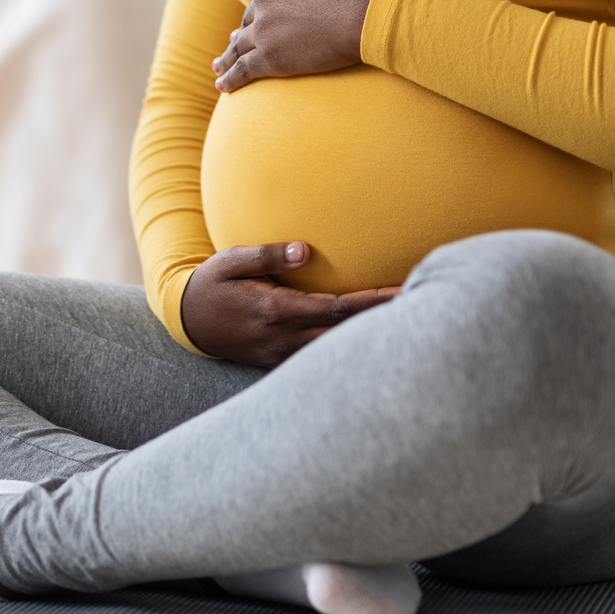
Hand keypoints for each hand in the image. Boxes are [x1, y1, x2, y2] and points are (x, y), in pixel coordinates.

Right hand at [180, 242, 399, 366]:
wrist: (189, 321)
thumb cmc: (212, 284)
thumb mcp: (231, 261)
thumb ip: (268, 255)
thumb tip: (305, 249)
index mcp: (274, 311)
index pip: (335, 309)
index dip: (371, 303)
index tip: (404, 293)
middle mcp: (282, 339)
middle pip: (345, 336)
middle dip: (383, 326)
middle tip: (426, 311)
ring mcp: (283, 356)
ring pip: (337, 354)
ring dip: (370, 342)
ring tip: (410, 328)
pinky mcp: (281, 363)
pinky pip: (322, 362)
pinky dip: (349, 354)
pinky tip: (373, 345)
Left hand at [213, 0, 385, 92]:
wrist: (365, 9)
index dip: (265, 5)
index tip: (264, 14)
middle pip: (250, 18)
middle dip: (244, 30)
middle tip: (234, 41)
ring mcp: (263, 29)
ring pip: (239, 45)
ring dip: (228, 56)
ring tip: (219, 65)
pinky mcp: (268, 57)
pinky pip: (242, 69)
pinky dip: (230, 78)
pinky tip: (222, 86)